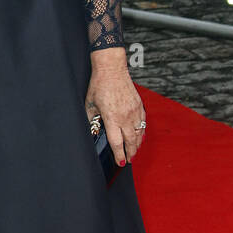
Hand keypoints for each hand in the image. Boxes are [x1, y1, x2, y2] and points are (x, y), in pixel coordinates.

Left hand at [84, 50, 144, 166]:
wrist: (112, 69)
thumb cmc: (99, 85)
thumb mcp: (89, 104)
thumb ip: (91, 120)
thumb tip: (92, 131)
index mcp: (112, 118)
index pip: (117, 142)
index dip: (119, 154)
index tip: (120, 162)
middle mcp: (125, 116)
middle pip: (131, 141)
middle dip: (130, 153)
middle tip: (128, 161)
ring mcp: (134, 111)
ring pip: (139, 133)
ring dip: (137, 144)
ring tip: (134, 152)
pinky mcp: (139, 105)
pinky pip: (143, 123)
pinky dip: (142, 132)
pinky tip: (140, 136)